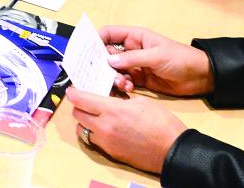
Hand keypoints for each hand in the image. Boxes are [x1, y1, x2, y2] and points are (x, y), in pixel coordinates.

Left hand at [67, 86, 186, 174]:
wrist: (172, 150)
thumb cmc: (161, 123)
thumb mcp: (141, 102)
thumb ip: (121, 100)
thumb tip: (111, 100)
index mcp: (112, 111)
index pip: (81, 100)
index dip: (73, 93)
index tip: (72, 90)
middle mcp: (104, 127)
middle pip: (78, 115)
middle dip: (79, 106)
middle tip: (86, 101)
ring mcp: (106, 142)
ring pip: (83, 130)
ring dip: (85, 121)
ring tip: (95, 116)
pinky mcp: (111, 153)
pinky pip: (94, 141)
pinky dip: (94, 133)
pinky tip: (105, 128)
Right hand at [98, 26, 212, 95]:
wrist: (199, 76)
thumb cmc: (180, 58)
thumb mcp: (156, 56)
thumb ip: (132, 58)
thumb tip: (108, 61)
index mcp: (135, 37)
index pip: (109, 33)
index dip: (95, 39)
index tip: (85, 51)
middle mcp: (131, 50)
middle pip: (107, 54)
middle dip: (102, 63)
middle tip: (98, 74)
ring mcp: (134, 65)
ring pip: (113, 70)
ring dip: (113, 77)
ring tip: (121, 83)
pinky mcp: (139, 80)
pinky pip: (123, 81)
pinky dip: (122, 85)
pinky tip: (128, 89)